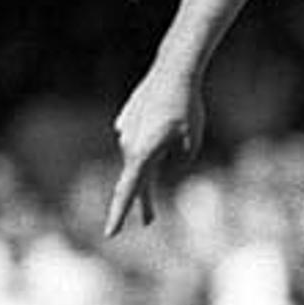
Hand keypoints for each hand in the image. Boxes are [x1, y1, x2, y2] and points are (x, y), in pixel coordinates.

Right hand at [105, 68, 204, 237]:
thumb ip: (181, 161)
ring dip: (153, 166)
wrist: (173, 70)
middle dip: (145, 202)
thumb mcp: (193, 141)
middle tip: (150, 222)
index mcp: (143, 154)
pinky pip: (140, 139)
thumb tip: (168, 168)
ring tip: (173, 154)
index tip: (110, 234)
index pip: (128, 191)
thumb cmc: (187, 107)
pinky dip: (152, 140)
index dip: (120, 214)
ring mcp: (126, 131)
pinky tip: (164, 122)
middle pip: (135, 181)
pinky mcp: (128, 120)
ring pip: (140, 158)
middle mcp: (129, 145)